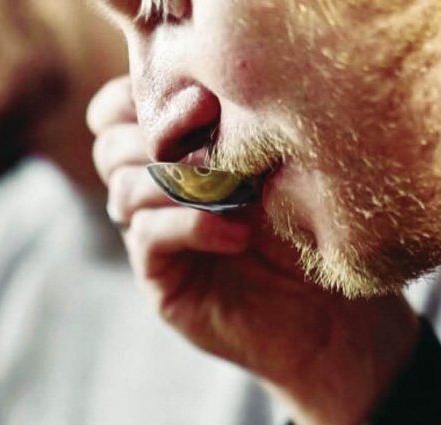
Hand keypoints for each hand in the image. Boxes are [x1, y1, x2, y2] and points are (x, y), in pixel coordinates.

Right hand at [87, 76, 418, 424]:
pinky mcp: (158, 279)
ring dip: (177, 181)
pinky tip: (235, 234)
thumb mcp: (272, 160)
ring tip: (235, 192)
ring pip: (124, 190)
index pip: (114, 111)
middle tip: (213, 137)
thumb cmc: (310, 226)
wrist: (331, 312)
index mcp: (168, 152)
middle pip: (109, 146)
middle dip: (157, 134)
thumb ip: (227, 128)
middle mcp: (150, 191)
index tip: (201, 99)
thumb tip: (196, 98)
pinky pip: (148, 237)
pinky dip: (190, 225)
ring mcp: (149, 236)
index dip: (137, 96)